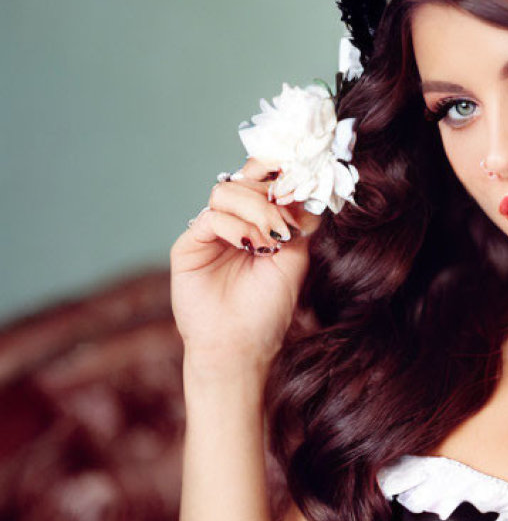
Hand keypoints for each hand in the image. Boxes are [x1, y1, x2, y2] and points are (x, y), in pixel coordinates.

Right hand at [169, 157, 323, 367]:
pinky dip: (235, 226)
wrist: (239, 346)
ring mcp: (212, 231)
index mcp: (260, 222)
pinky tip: (250, 245)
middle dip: (270, 192)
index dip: (280, 174)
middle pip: (247, 179)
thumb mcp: (295, 259)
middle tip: (285, 220)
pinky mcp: (190, 244)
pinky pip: (211, 217)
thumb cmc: (267, 309)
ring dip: (255, 208)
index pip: (266, 182)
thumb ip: (298, 223)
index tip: (299, 180)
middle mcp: (235, 221)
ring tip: (270, 238)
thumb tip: (305, 189)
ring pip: (227, 190)